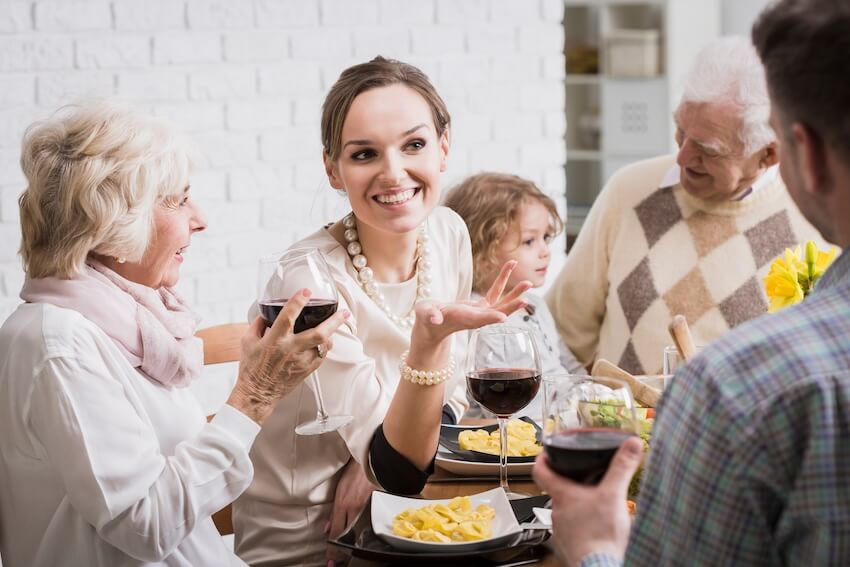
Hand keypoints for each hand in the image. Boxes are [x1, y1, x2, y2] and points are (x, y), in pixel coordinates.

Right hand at [227, 289, 349, 423]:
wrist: (257, 394)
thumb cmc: (251, 369)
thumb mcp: (248, 341)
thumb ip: (258, 324)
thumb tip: (266, 313)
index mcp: (275, 340)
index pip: (288, 316)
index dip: (298, 301)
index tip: (306, 292)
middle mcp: (291, 350)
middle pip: (320, 333)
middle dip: (334, 321)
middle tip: (344, 313)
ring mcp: (302, 362)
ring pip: (325, 345)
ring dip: (331, 334)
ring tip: (334, 325)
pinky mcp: (307, 371)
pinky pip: (322, 355)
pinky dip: (324, 346)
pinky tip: (324, 341)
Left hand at [325, 459, 374, 565]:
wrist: (370, 460)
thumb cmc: (354, 473)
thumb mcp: (339, 491)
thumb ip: (334, 512)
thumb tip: (328, 529)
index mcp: (344, 504)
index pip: (336, 533)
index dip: (332, 550)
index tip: (330, 562)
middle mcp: (355, 508)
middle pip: (347, 535)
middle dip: (341, 553)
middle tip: (336, 564)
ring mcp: (368, 507)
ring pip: (359, 532)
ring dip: (353, 545)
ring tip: (348, 558)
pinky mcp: (378, 505)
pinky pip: (371, 523)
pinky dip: (366, 533)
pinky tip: (364, 541)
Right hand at [411, 260, 531, 346]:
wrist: (432, 325)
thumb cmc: (426, 319)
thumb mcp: (425, 316)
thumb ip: (430, 316)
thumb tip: (434, 318)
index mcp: (462, 320)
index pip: (478, 320)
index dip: (490, 318)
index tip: (502, 317)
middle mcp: (476, 318)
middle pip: (496, 313)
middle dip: (510, 307)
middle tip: (525, 300)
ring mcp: (481, 312)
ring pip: (501, 302)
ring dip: (514, 293)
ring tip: (529, 282)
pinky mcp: (481, 306)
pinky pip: (496, 291)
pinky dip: (503, 279)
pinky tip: (511, 265)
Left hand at [532, 437, 642, 566]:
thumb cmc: (599, 536)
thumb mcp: (613, 494)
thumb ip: (622, 467)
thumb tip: (631, 445)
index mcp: (562, 494)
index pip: (540, 470)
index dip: (543, 458)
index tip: (548, 452)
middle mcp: (557, 511)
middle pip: (557, 490)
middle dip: (572, 483)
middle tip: (585, 476)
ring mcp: (562, 529)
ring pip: (567, 510)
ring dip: (580, 505)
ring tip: (597, 502)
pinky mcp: (570, 545)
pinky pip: (574, 529)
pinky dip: (584, 524)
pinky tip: (599, 525)